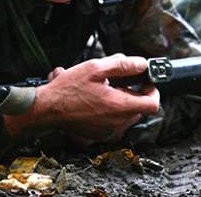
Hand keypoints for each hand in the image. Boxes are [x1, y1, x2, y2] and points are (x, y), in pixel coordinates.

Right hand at [3, 54, 159, 143]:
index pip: (153, 104)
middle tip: (117, 82)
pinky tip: (95, 102)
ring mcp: (108, 132)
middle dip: (132, 94)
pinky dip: (110, 113)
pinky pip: (114, 124)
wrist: (47, 108)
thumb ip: (122, 65)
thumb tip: (141, 64)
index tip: (146, 82)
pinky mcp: (99, 136)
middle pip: (139, 109)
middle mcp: (117, 123)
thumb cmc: (68, 89)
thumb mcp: (95, 68)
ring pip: (126, 116)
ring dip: (120, 103)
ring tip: (102, 91)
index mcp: (120, 106)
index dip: (153, 91)